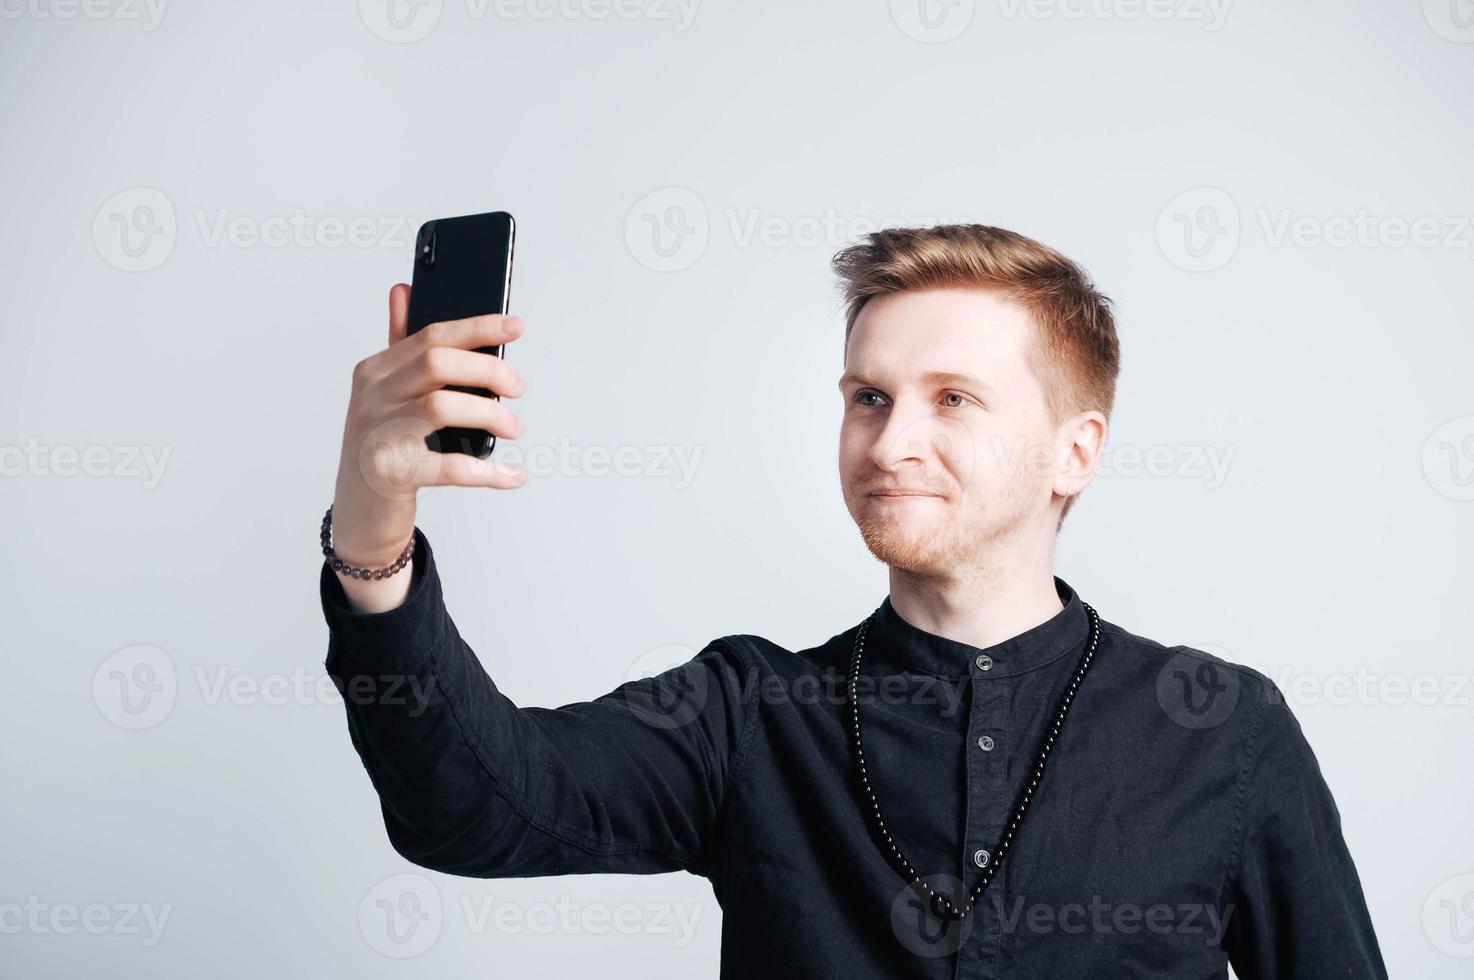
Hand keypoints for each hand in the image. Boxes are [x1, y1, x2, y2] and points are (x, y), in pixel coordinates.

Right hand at [329, 283, 526, 585]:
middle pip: (437, 363)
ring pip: (441, 406)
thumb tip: (404, 290)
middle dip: (487, 369)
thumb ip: (400, 346)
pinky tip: (512, 474)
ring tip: (513, 427)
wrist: (359, 513)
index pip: (431, 336)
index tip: (515, 325)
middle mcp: (371, 396)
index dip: (477, 327)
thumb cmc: (383, 448)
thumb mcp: (388, 395)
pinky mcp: (389, 473)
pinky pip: (448, 466)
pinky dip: (488, 472)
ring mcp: (377, 434)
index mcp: (375, 370)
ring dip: (489, 414)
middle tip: (517, 387)